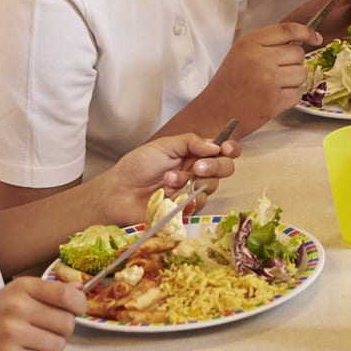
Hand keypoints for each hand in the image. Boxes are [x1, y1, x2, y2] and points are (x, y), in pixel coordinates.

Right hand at [0, 277, 84, 350]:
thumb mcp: (14, 295)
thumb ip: (48, 291)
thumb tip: (80, 288)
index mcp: (22, 287)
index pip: (68, 295)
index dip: (79, 306)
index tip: (75, 312)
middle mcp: (17, 307)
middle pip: (67, 323)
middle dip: (62, 332)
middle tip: (45, 332)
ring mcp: (10, 331)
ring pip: (58, 346)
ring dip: (50, 350)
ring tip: (32, 345)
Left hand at [102, 132, 240, 223]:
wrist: (119, 192)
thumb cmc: (138, 166)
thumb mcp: (164, 145)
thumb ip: (191, 142)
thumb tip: (216, 146)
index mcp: (195, 153)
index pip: (223, 150)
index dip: (230, 149)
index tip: (226, 149)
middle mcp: (198, 171)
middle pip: (225, 168)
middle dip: (215, 167)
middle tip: (197, 168)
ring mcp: (194, 191)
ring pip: (213, 186)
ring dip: (191, 182)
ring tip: (168, 180)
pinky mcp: (187, 209)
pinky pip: (199, 204)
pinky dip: (186, 198)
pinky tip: (168, 195)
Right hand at [213, 23, 320, 128]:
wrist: (214, 113)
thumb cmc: (229, 83)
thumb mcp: (241, 54)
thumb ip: (266, 45)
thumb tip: (300, 41)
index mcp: (250, 43)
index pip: (288, 29)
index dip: (306, 32)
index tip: (316, 38)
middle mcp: (260, 58)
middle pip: (298, 54)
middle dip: (293, 64)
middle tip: (276, 74)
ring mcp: (268, 80)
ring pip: (301, 74)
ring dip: (293, 81)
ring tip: (273, 87)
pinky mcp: (274, 101)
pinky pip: (298, 94)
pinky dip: (290, 98)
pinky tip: (273, 99)